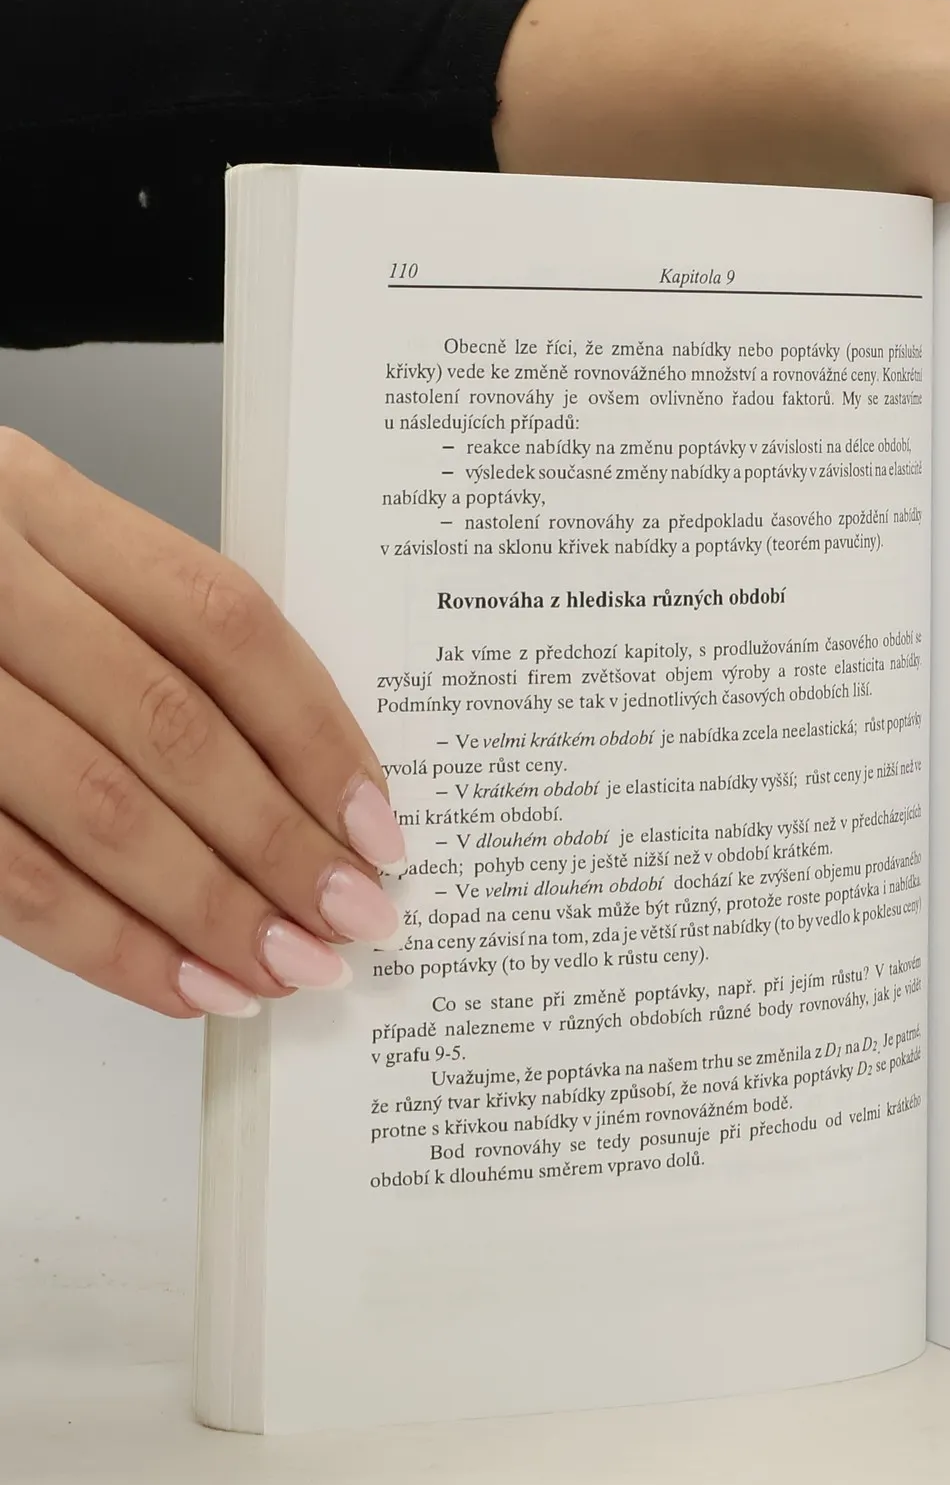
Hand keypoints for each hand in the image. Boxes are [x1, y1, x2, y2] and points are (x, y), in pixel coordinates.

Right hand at [0, 429, 406, 1016]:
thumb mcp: (34, 561)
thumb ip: (145, 641)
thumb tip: (309, 787)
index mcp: (34, 502)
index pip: (220, 622)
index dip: (314, 735)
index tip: (378, 827)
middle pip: (169, 724)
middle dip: (277, 844)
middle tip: (352, 921)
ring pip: (93, 806)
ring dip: (206, 909)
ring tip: (284, 970)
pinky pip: (4, 875)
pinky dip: (105, 943)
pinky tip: (181, 982)